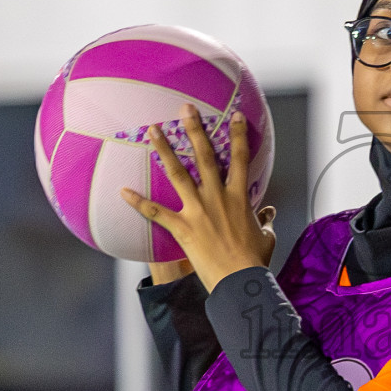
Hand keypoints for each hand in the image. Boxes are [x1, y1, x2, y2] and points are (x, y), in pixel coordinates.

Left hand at [120, 105, 275, 290]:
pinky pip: (156, 212)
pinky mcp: (183, 228)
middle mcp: (218, 197)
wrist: (241, 281)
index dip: (238, 135)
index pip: (240, 158)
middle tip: (185, 108)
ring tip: (152, 130)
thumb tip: (268, 212)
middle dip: (195, 129)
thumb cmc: (255, 260)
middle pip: (205, 156)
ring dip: (164, 150)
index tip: (234, 114)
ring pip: (178, 173)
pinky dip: (138, 202)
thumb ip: (264, 220)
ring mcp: (198, 211)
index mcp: (240, 197)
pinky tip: (122, 191)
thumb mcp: (266, 236)